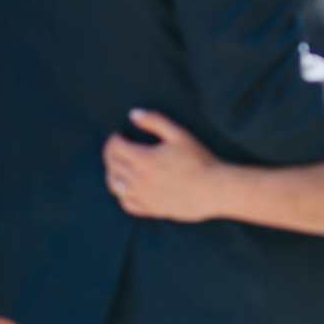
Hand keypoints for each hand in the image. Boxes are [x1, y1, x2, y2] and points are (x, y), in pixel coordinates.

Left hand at [102, 109, 224, 222]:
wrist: (213, 189)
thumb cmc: (199, 160)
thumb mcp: (180, 134)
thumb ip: (155, 121)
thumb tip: (133, 114)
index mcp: (143, 159)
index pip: (114, 147)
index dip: (114, 138)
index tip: (119, 135)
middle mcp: (138, 179)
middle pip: (112, 165)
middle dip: (111, 153)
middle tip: (118, 147)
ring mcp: (142, 196)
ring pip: (114, 184)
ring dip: (113, 172)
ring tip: (120, 165)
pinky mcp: (149, 209)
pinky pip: (125, 202)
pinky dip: (122, 193)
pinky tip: (128, 187)